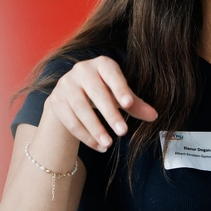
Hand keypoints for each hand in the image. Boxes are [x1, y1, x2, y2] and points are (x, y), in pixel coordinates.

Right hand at [42, 56, 157, 151]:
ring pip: (80, 109)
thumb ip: (135, 104)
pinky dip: (85, 136)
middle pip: (96, 94)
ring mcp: (66, 85)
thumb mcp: (119, 93)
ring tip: (109, 144)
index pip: (112, 75)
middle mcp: (82, 71)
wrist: (71, 91)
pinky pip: (70, 121)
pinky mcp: (56, 101)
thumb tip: (154, 116)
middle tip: (123, 132)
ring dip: (95, 129)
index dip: (120, 89)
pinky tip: (98, 146)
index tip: (128, 104)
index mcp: (102, 64)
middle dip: (110, 114)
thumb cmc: (104, 89)